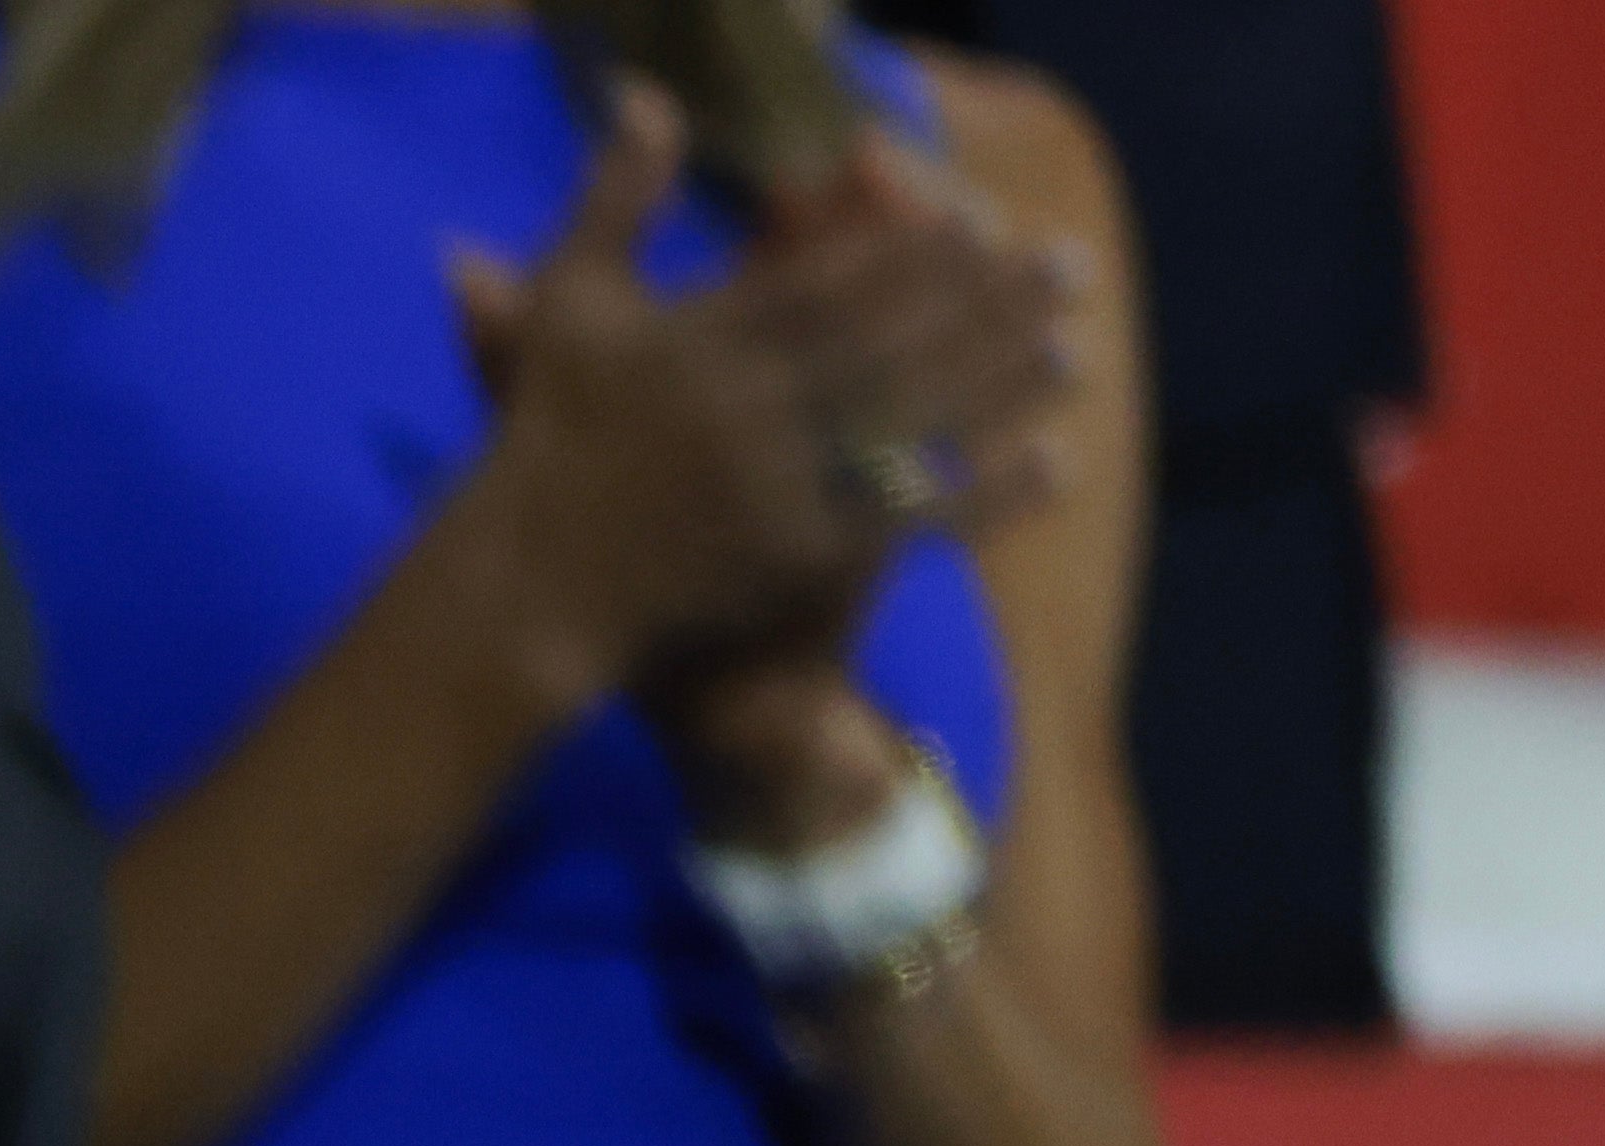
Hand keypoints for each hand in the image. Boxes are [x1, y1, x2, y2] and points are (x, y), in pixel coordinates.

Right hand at [420, 84, 1076, 741]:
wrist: (529, 589)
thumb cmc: (548, 441)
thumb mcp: (566, 304)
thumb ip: (617, 197)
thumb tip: (649, 96)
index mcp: (700, 347)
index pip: (828, 287)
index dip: (912, 254)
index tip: (983, 221)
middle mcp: (746, 416)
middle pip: (891, 349)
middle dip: (986, 308)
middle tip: (1067, 268)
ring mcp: (777, 493)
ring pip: (912, 428)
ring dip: (1002, 386)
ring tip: (1075, 345)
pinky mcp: (799, 562)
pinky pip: (912, 519)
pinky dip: (988, 491)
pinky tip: (1055, 461)